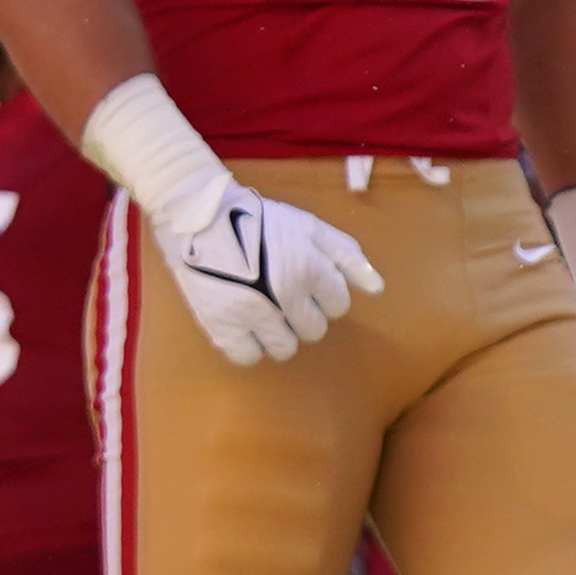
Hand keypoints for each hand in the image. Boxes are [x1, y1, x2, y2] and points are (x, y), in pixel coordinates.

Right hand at [148, 176, 383, 365]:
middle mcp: (284, 293)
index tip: (304, 281)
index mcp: (308, 267)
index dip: (324, 294)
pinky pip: (249, 356)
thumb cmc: (259, 220)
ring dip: (278, 333)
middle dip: (303, 314)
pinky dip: (248, 344)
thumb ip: (346, 255)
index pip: (338, 305)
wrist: (198, 218)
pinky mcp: (221, 327)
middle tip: (281, 295)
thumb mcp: (309, 226)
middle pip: (314, 330)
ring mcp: (252, 313)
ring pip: (285, 348)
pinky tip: (243, 323)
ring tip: (262, 309)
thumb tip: (376, 289)